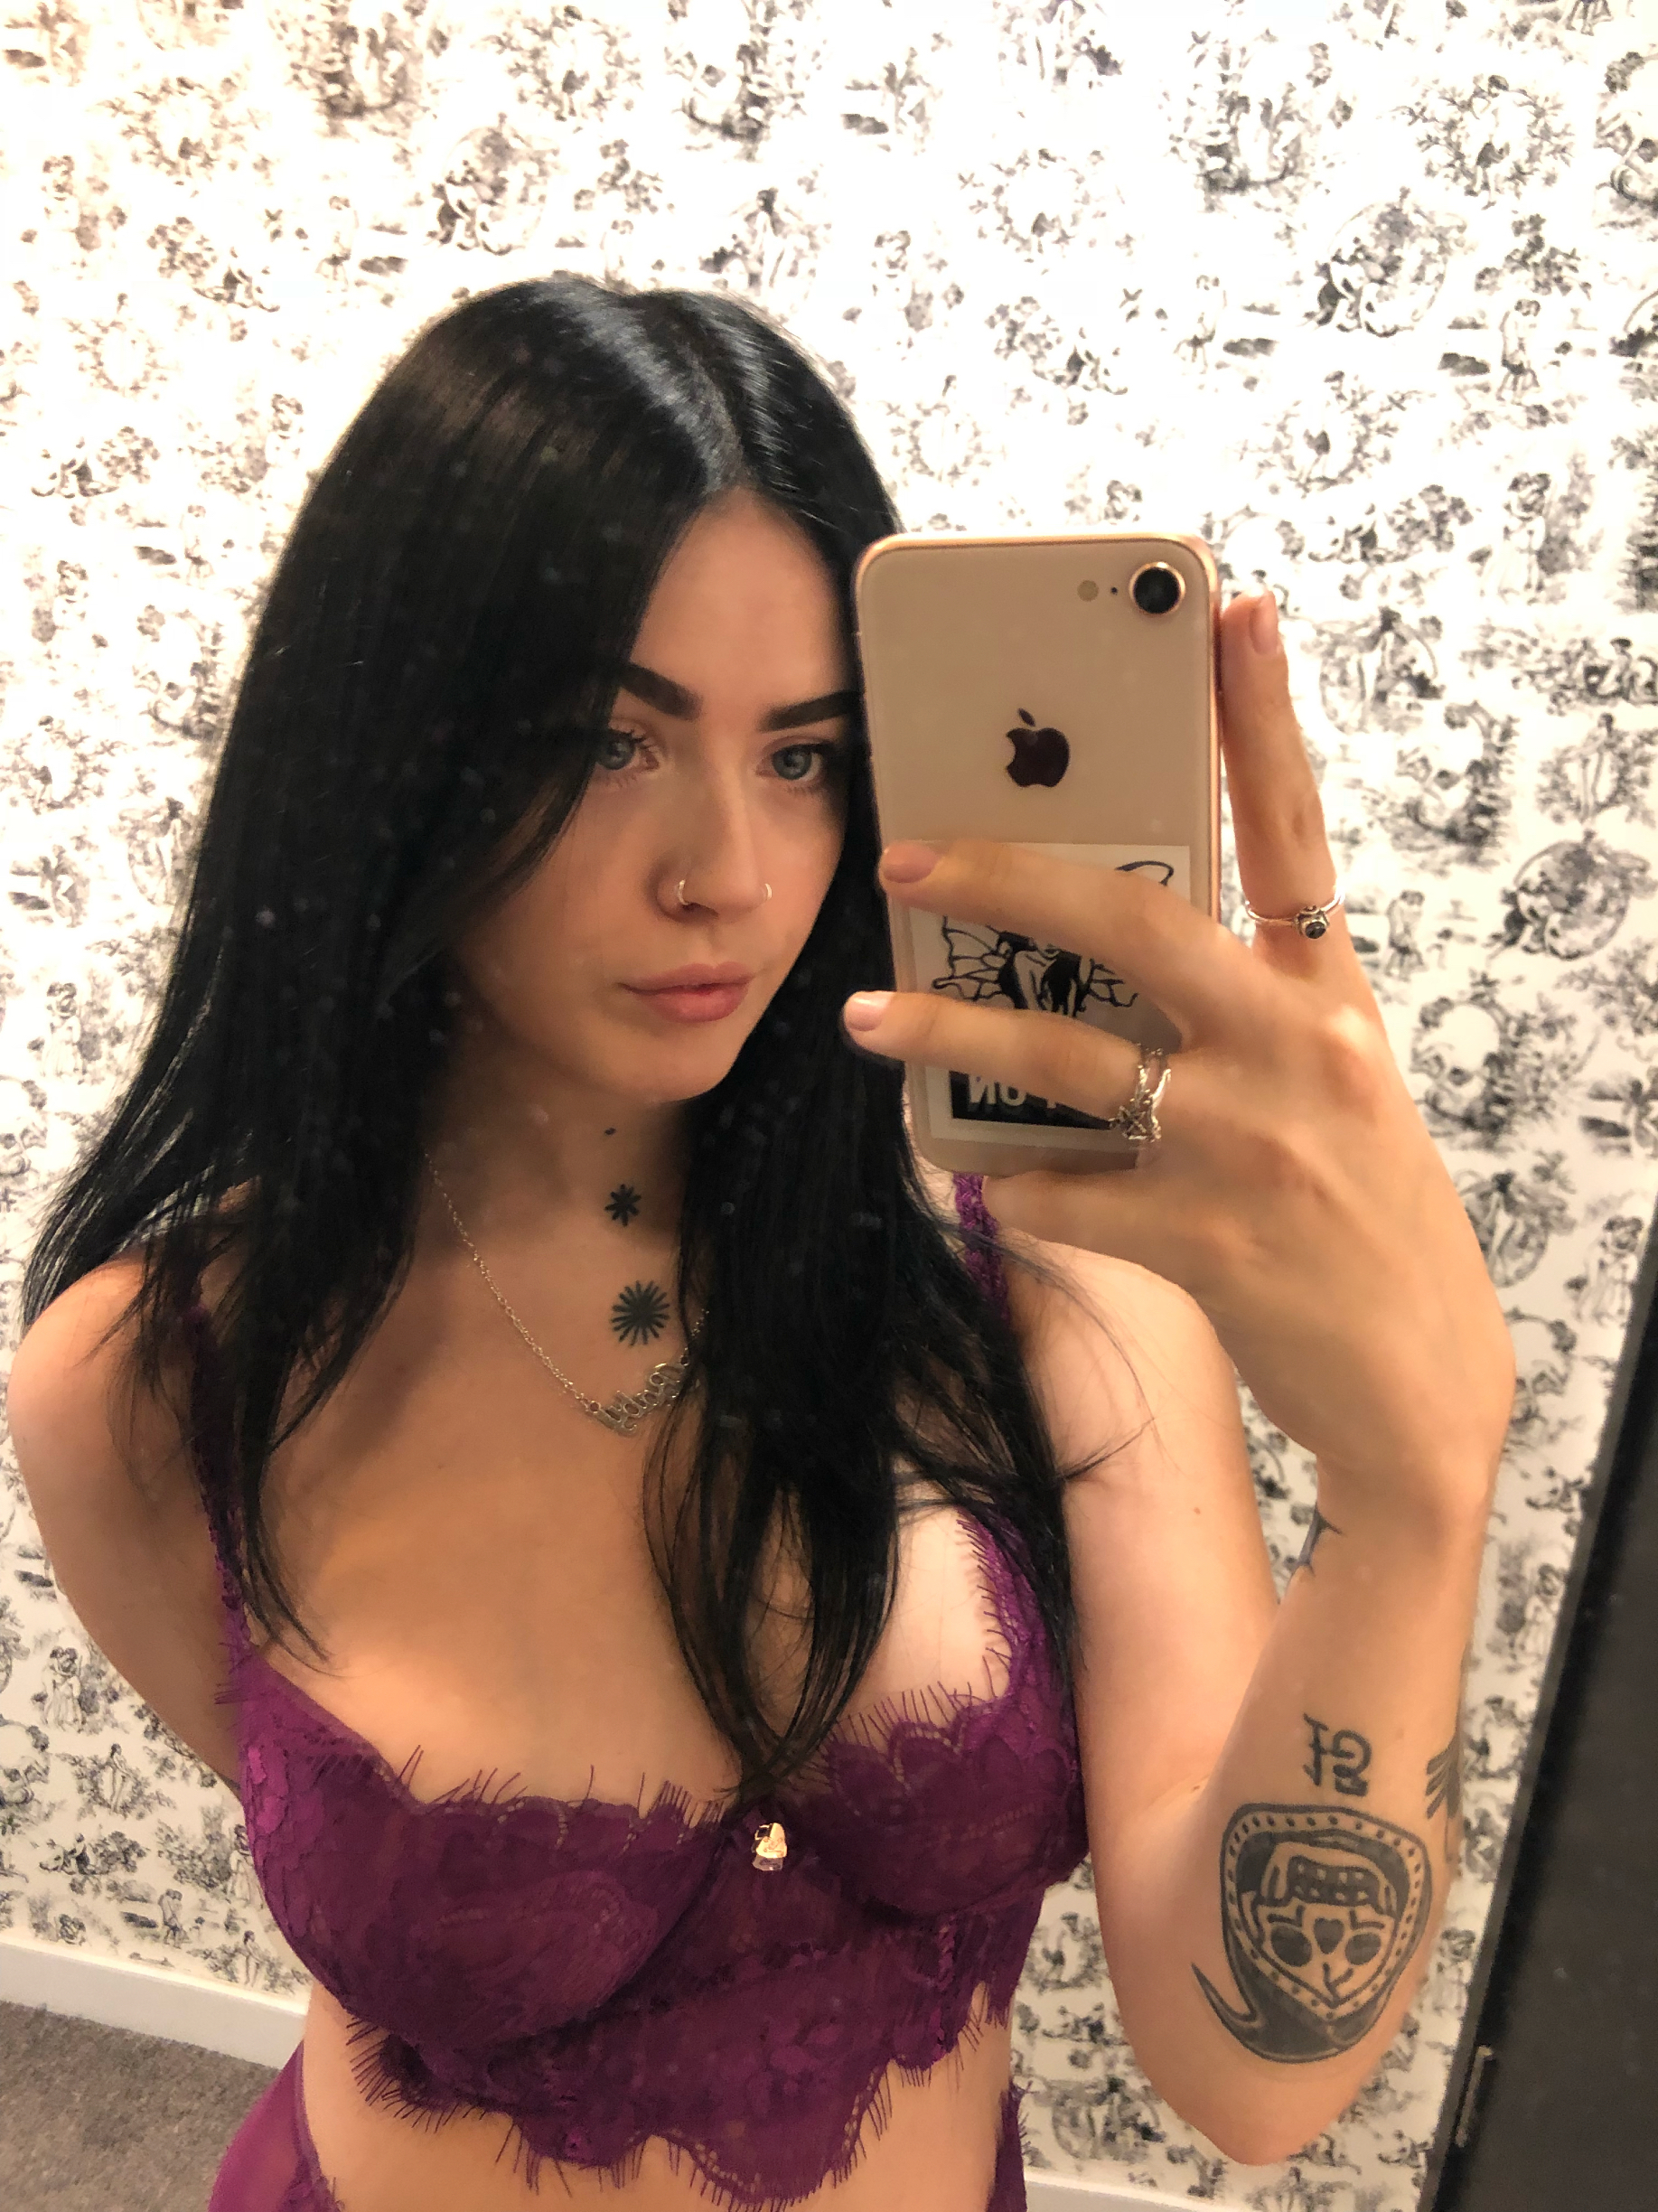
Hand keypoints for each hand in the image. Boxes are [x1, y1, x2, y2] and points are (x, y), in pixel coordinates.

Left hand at [843, 591, 1514, 1513]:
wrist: (1425, 1392)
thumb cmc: (1363, 1220)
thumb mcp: (1333, 1091)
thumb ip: (1244, 1014)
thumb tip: (1098, 958)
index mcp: (1332, 999)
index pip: (1294, 833)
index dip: (1259, 719)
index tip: (1228, 610)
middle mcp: (1298, 1052)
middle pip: (1134, 922)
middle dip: (1006, 876)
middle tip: (905, 858)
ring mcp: (1253, 1149)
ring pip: (1066, 1063)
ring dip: (951, 1038)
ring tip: (865, 1021)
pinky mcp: (1211, 1244)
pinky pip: (1064, 1195)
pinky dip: (1008, 1185)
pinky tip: (972, 1176)